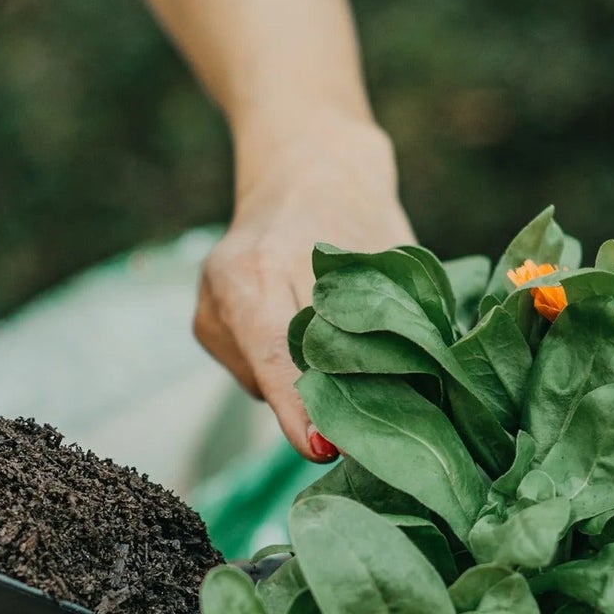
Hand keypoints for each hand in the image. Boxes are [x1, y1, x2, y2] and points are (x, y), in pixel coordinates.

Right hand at [195, 112, 415, 460]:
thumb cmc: (355, 209)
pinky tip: (310, 346)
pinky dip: (290, 372)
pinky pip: (257, 373)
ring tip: (342, 348)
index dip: (301, 409)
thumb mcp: (380, 260)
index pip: (277, 357)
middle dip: (321, 403)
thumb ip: (379, 325)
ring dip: (308, 383)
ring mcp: (208, 313)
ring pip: (264, 382)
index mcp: (257, 269)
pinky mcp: (208, 328)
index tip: (322, 447)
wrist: (306, 166)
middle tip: (374, 416)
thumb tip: (406, 400)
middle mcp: (219, 293)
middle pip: (271, 379)